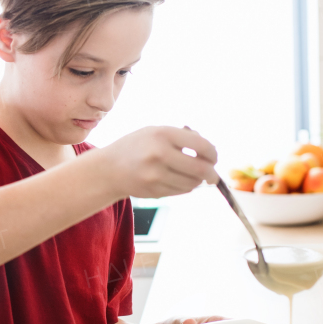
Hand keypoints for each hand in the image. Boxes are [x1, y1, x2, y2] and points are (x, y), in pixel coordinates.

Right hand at [96, 126, 219, 198]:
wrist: (109, 168)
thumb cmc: (137, 147)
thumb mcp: (155, 132)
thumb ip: (182, 138)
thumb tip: (210, 151)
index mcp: (163, 134)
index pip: (201, 145)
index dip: (213, 153)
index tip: (213, 157)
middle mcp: (159, 154)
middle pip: (200, 169)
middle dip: (212, 173)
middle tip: (213, 175)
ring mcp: (156, 175)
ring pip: (192, 183)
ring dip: (197, 181)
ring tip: (190, 175)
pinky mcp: (154, 191)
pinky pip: (181, 191)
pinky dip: (185, 187)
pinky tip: (177, 180)